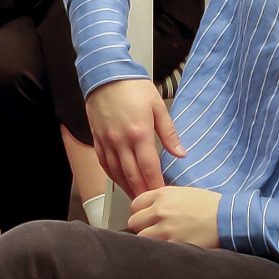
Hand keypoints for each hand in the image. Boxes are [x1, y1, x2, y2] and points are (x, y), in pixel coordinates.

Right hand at [86, 77, 181, 193]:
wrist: (105, 75)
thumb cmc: (133, 87)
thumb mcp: (157, 106)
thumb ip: (169, 133)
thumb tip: (180, 154)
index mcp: (139, 133)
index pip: (149, 168)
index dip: (156, 185)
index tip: (162, 195)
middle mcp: (121, 141)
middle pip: (132, 175)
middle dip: (142, 192)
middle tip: (150, 203)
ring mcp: (107, 141)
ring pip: (116, 173)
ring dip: (127, 187)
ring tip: (136, 197)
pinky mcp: (97, 139)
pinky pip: (104, 163)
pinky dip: (112, 175)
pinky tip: (120, 181)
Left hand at [127, 185, 220, 247]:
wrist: (229, 218)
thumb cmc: (210, 206)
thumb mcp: (183, 193)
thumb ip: (163, 200)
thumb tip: (148, 210)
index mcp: (162, 195)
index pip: (135, 204)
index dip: (141, 212)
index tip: (147, 218)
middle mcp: (160, 211)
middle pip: (134, 222)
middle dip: (141, 227)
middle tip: (152, 231)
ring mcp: (166, 229)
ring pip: (141, 238)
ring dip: (149, 241)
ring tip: (161, 241)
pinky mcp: (174, 245)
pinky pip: (157, 250)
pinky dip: (160, 251)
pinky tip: (168, 250)